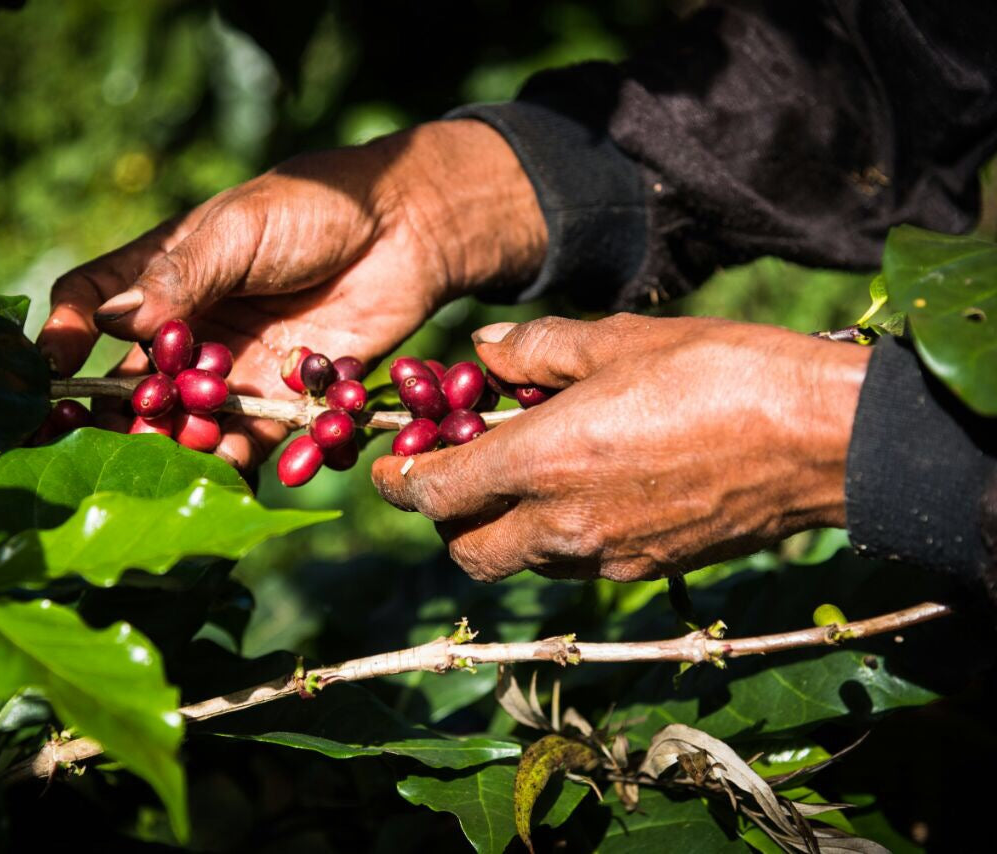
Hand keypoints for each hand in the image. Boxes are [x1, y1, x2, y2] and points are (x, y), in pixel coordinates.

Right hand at [37, 120, 544, 466]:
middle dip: (115, 412)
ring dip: (173, 441)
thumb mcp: (238, 229)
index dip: (66, 335)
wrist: (406, 231)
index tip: (52, 367)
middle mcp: (188, 330)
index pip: (92, 305)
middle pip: (131, 380)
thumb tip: (114, 323)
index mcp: (162, 277)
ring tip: (169, 454)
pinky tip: (223, 470)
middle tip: (100, 440)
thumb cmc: (312, 208)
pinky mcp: (282, 402)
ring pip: (185, 420)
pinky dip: (236, 458)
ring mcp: (232, 370)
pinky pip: (250, 441)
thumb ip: (181, 277)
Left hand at [371, 314, 871, 581]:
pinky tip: (583, 491)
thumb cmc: (719, 374)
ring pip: (519, 562)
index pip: (436, 493)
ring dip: (500, 530)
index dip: (400, 482)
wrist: (820, 439)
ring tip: (522, 477)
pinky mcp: (645, 570)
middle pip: (466, 549)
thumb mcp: (618, 339)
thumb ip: (535, 349)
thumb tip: (481, 350)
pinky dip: (555, 538)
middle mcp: (564, 524)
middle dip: (445, 518)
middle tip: (455, 473)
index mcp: (543, 462)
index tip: (390, 466)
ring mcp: (606, 556)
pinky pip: (573, 564)